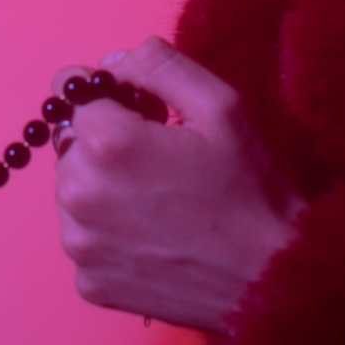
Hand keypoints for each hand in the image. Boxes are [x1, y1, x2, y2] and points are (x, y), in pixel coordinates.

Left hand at [52, 37, 301, 331]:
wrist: (273, 280)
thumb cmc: (251, 191)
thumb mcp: (220, 105)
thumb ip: (157, 65)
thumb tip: (108, 63)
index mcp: (107, 143)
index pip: (72, 92)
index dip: (111, 95)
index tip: (143, 112)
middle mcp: (79, 193)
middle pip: (70, 142)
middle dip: (104, 140)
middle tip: (158, 159)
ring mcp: (80, 244)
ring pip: (72, 189)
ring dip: (101, 185)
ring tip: (156, 199)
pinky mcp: (89, 282)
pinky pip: (84, 236)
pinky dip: (108, 231)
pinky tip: (152, 235)